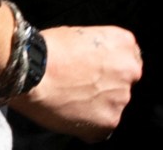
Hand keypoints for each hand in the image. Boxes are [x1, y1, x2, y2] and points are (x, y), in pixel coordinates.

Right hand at [9, 24, 142, 140]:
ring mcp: (121, 97)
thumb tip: (95, 65)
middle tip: (82, 90)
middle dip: (106, 88)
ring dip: (98, 107)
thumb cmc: (49, 50)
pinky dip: (88, 126)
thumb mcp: (82, 35)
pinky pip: (102, 128)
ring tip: (72, 102)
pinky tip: (71, 115)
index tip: (97, 75)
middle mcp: (129, 70)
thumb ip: (99, 52)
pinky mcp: (109, 121)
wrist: (33, 72)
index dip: (110, 69)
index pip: (127, 60)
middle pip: (123, 84)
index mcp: (124, 44)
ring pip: (113, 106)